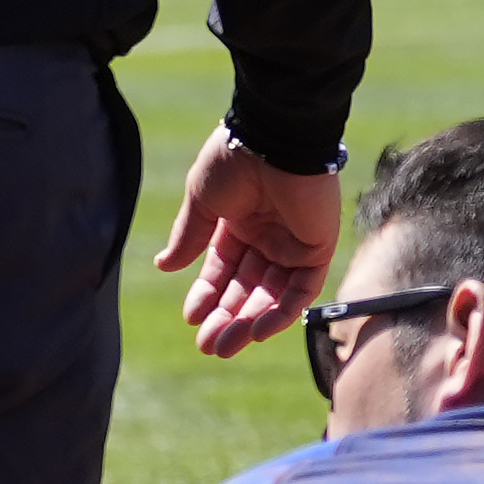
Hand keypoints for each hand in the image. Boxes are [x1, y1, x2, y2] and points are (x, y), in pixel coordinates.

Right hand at [153, 124, 345, 357]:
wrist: (273, 138)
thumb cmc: (234, 160)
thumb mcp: (201, 202)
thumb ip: (188, 236)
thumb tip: (165, 266)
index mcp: (239, 223)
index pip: (223, 270)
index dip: (208, 295)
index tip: (191, 318)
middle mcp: (268, 236)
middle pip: (247, 288)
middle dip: (227, 318)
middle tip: (208, 345)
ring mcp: (294, 242)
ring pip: (273, 294)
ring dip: (251, 322)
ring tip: (226, 345)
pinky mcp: (318, 246)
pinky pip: (302, 289)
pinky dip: (282, 312)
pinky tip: (258, 331)